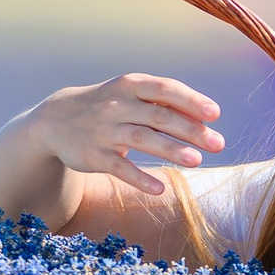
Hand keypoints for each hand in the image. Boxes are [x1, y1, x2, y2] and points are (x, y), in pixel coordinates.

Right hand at [30, 72, 223, 201]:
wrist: (55, 120)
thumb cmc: (108, 105)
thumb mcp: (131, 95)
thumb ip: (164, 105)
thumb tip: (206, 120)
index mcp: (131, 85)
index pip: (165, 89)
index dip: (191, 100)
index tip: (215, 114)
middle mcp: (118, 105)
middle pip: (159, 116)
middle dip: (191, 130)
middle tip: (218, 144)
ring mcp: (105, 131)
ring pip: (142, 139)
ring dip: (171, 150)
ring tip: (196, 161)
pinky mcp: (95, 156)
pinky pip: (120, 168)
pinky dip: (140, 179)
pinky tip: (159, 189)